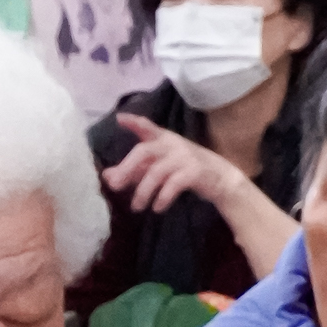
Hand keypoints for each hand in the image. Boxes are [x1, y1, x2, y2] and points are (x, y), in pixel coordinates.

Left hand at [105, 114, 239, 214]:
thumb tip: (106, 176)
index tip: (119, 119)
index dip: (134, 122)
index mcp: (163, 139)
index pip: (146, 127)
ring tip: (136, 207)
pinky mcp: (194, 172)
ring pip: (156, 172)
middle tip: (114, 186)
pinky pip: (174, 184)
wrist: (220, 179)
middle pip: (143, 151)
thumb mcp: (158, 168)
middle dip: (126, 168)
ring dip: (143, 192)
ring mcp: (184, 157)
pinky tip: (156, 208)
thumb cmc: (183, 170)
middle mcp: (172, 144)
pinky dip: (162, 197)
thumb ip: (133, 171)